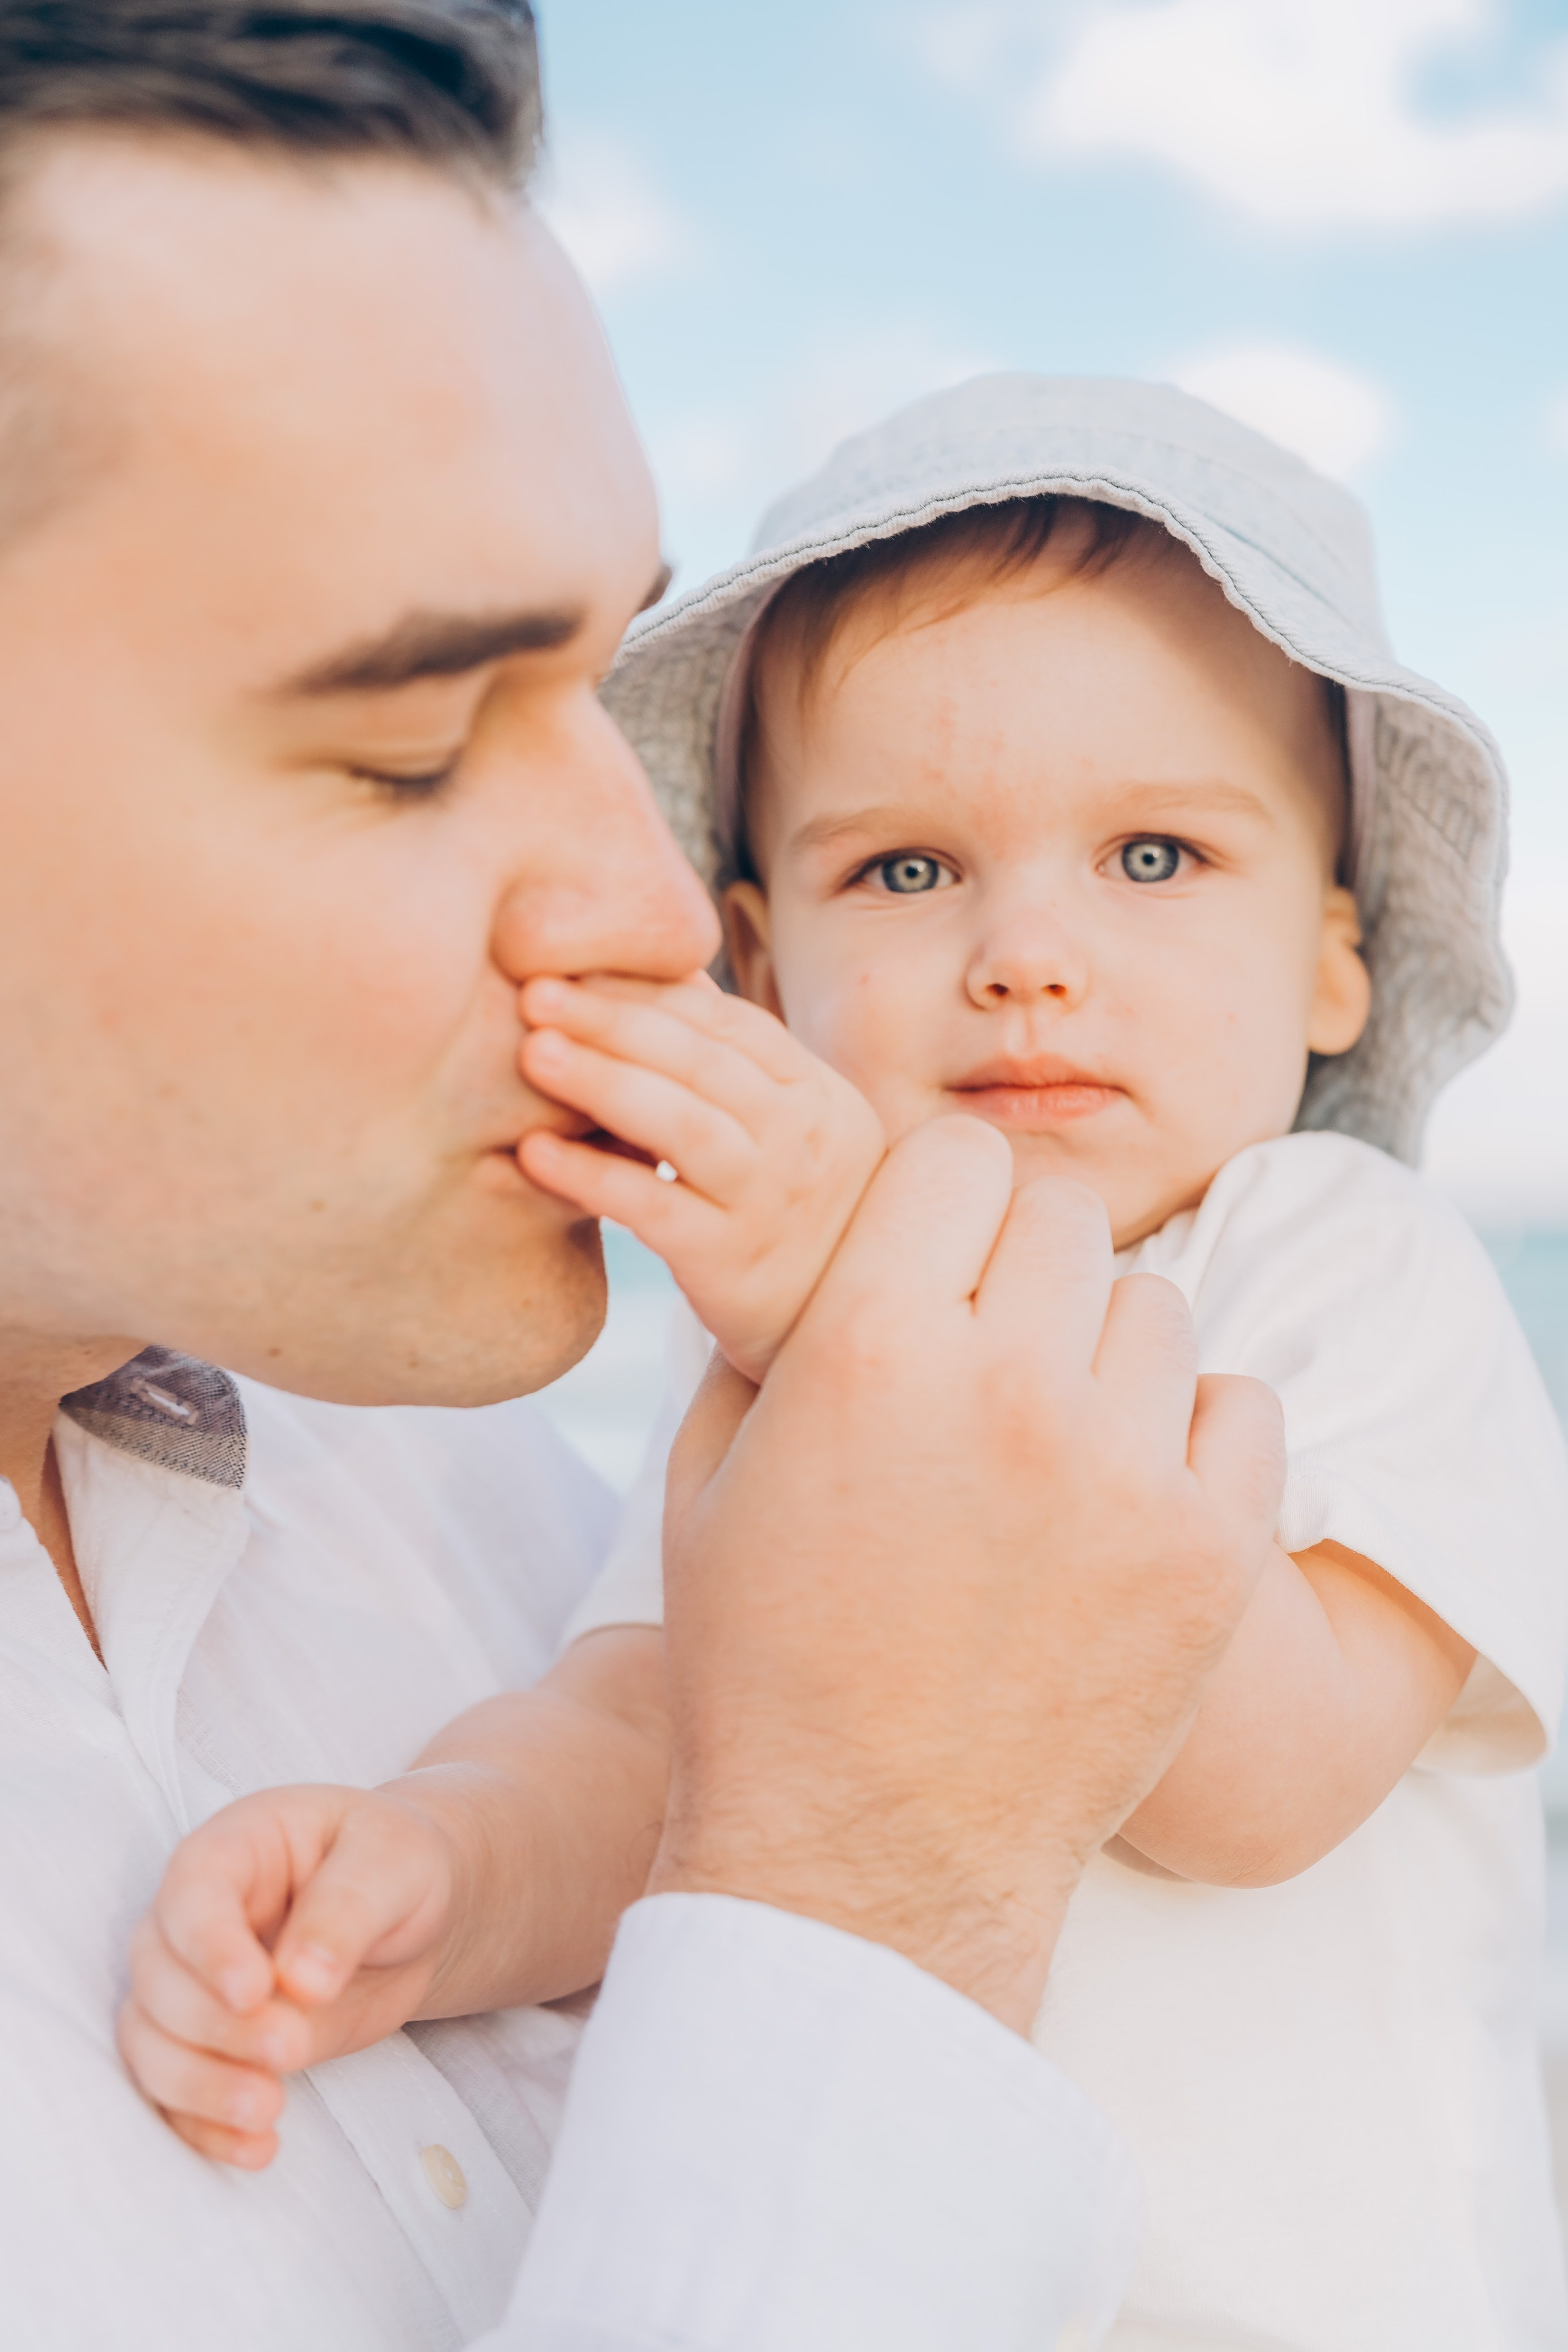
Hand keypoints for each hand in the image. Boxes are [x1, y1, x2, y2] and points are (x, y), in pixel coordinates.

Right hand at [117, 1782, 465, 2167]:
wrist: (410, 1915)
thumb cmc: (396, 1866)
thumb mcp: (394, 1861)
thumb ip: (348, 1909)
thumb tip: (303, 1981)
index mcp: (235, 1848)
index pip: (191, 1893)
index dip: (210, 1947)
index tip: (255, 1992)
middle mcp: (196, 1917)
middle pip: (158, 1978)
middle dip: (215, 2026)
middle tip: (289, 2050)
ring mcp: (195, 1983)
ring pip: (150, 2041)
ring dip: (197, 2085)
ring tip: (268, 2111)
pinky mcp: (212, 2044)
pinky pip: (174, 2093)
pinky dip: (202, 2128)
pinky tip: (257, 2148)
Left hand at [516, 971, 884, 1379]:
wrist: (838, 1328)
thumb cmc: (790, 1214)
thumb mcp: (787, 1132)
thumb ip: (732, 1067)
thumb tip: (656, 981)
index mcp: (815, 1093)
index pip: (729, 1024)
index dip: (649, 991)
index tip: (574, 966)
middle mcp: (802, 1138)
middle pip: (702, 1062)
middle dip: (614, 1020)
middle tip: (536, 992)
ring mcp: (770, 1201)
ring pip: (684, 1125)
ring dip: (603, 1082)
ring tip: (533, 1054)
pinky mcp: (731, 1262)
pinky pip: (656, 1209)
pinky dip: (592, 1176)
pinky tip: (532, 1154)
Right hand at [649, 1116, 1284, 2032]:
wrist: (868, 1858)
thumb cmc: (766, 1666)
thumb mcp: (709, 1482)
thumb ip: (767, 1337)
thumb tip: (822, 1249)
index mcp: (871, 1348)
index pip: (955, 1155)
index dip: (937, 1196)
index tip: (931, 1249)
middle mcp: (1009, 1387)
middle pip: (1063, 1215)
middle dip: (1017, 1262)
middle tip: (989, 1344)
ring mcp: (1123, 1473)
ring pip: (1155, 1304)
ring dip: (1102, 1347)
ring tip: (1052, 1434)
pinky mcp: (1208, 1555)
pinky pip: (1240, 1403)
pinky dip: (1189, 1431)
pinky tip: (1124, 1488)